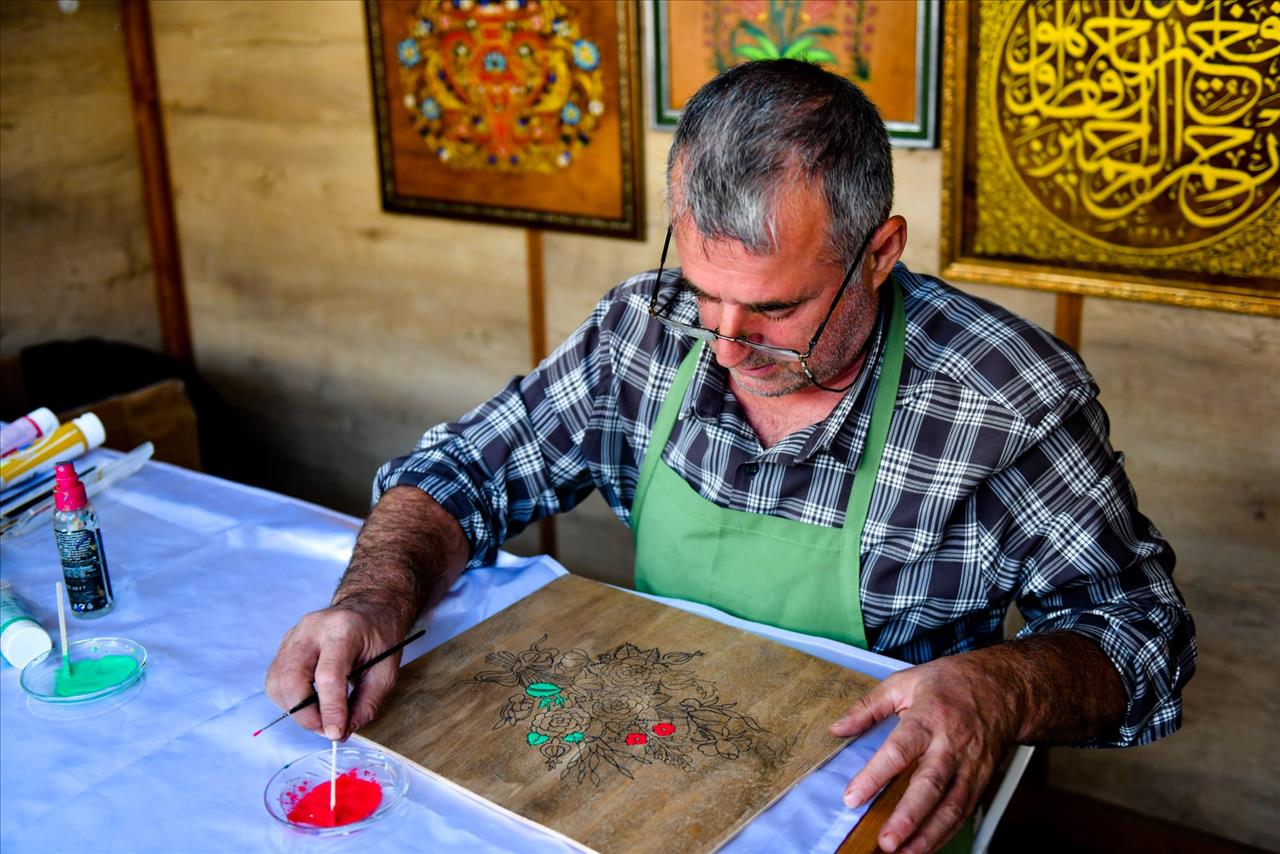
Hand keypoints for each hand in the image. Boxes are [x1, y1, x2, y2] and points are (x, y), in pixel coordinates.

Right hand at [265, 601, 405, 740]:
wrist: (368, 608)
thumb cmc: (380, 637)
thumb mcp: (386, 671)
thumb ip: (366, 703)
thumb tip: (340, 733)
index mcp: (344, 629)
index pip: (328, 674)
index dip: (330, 708)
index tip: (335, 733)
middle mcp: (313, 628)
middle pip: (291, 677)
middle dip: (305, 714)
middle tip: (325, 729)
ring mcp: (294, 634)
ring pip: (277, 681)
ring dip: (295, 709)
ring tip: (320, 716)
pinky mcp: (285, 644)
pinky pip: (276, 679)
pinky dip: (289, 700)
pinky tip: (310, 701)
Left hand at [829, 652, 1020, 853]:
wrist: (1004, 687)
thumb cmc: (951, 683)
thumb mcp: (904, 682)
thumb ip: (868, 706)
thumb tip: (837, 728)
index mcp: (928, 718)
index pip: (899, 751)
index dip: (875, 776)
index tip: (852, 797)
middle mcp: (951, 746)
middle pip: (930, 786)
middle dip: (908, 817)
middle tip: (886, 841)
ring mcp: (970, 766)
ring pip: (951, 807)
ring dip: (928, 835)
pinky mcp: (981, 781)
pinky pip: (963, 812)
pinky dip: (945, 834)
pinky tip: (925, 848)